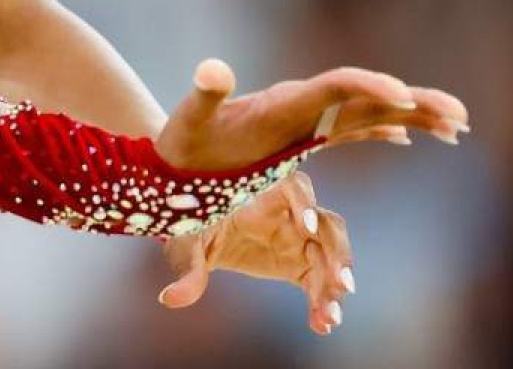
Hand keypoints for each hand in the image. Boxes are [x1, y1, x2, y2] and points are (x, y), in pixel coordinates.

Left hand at [153, 57, 468, 171]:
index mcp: (283, 102)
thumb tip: (212, 68)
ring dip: (412, 114)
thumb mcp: (190, 120)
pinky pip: (354, 127)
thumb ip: (205, 93)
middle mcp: (301, 105)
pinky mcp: (303, 135)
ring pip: (369, 109)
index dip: (368, 86)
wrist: (170, 153)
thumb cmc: (180, 142)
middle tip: (459, 114)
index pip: (334, 86)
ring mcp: (305, 119)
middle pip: (366, 94)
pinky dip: (386, 128)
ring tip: (457, 124)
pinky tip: (410, 138)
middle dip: (413, 100)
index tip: (402, 94)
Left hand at [158, 170, 352, 335]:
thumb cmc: (193, 224)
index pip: (294, 187)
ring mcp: (298, 238)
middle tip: (342, 285)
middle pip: (327, 224)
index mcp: (262, 195)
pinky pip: (319, 281)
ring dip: (336, 282)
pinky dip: (323, 302)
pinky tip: (321, 326)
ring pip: (330, 254)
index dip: (303, 202)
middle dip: (338, 252)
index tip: (304, 225)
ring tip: (331, 316)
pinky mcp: (299, 263)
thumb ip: (187, 269)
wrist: (199, 234)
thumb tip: (170, 298)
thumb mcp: (187, 243)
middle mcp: (288, 214)